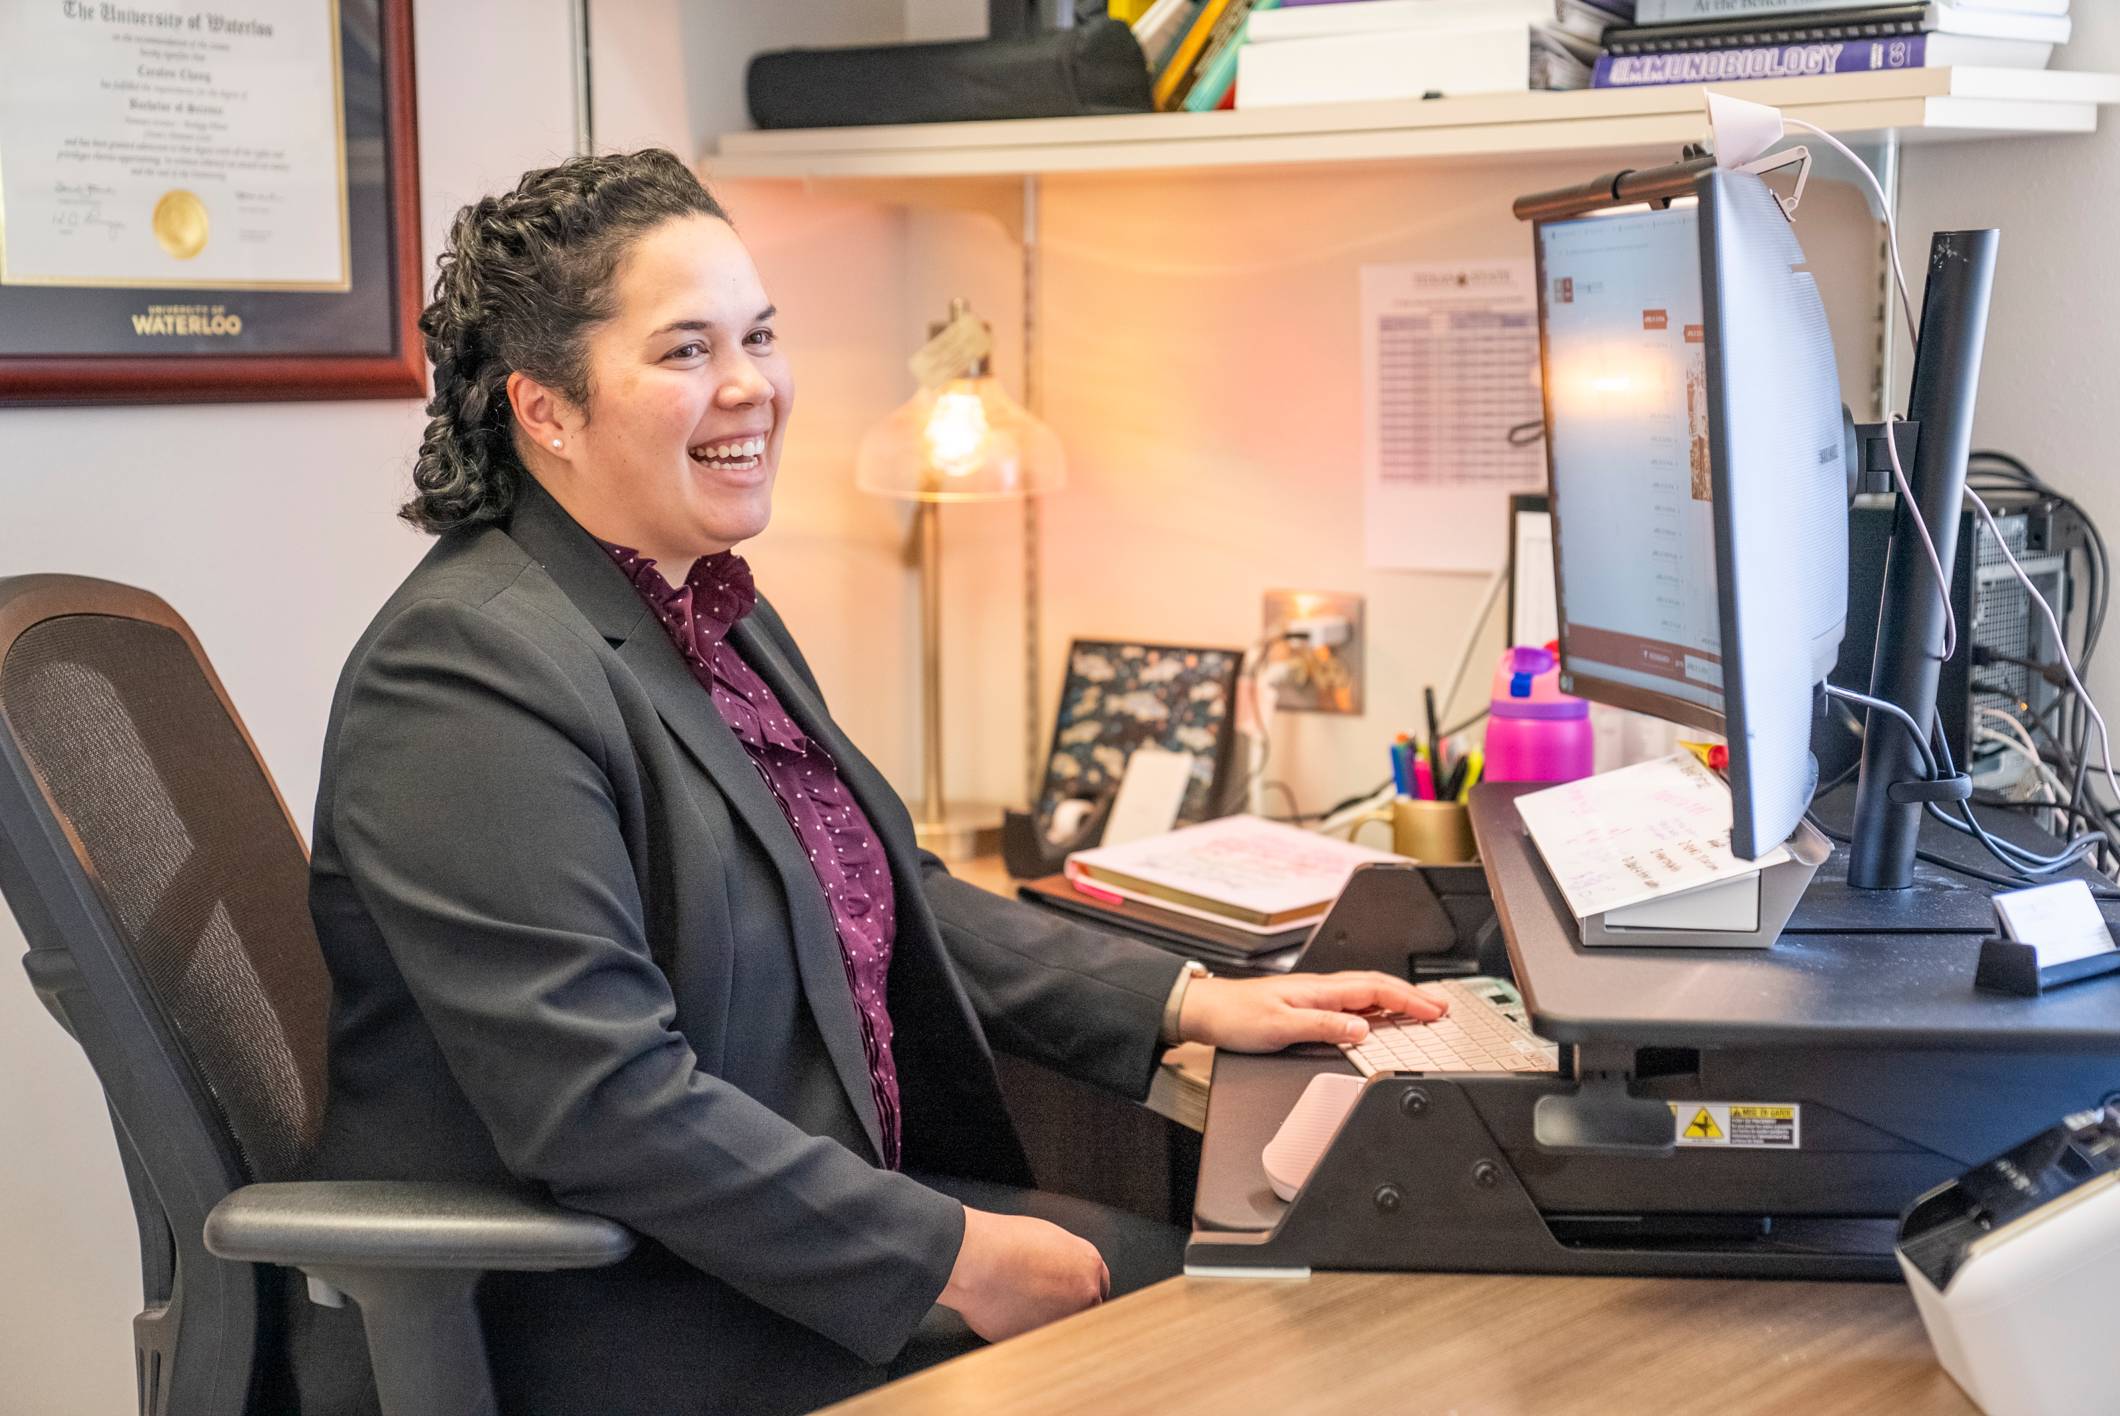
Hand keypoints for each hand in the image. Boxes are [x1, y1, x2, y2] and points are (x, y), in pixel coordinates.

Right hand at [938, 1207, 1109, 1342]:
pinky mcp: (1043, 1339)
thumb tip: (1063, 1272)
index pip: (1099, 1288)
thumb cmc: (1005, 1243)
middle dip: (1068, 1308)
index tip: (1069, 1293)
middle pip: (1087, 1311)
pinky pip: (1040, 1339)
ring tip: (1020, 1301)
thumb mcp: (1048, 1238)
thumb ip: (1066, 1260)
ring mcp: (1066, 1320)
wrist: (979, 1261)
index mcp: (1089, 1266)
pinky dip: (1027, 1331)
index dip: (1080, 1290)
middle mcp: (1084, 1295)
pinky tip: (1010, 1312)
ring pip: (1064, 1328)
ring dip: (1048, 1321)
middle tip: (1042, 1298)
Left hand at [1177, 971, 1446, 1051]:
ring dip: (1398, 1001)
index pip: (1375, 990)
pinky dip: (1376, 1008)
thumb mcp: (1279, 1026)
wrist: (1206, 1010)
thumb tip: (1362, 1028)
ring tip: (1422, 1011)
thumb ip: (1323, 1026)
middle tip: (1442, 1008)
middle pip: (1377, 987)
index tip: (1435, 1010)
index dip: (1409, 999)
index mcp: (1320, 989)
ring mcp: (1316, 996)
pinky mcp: (1308, 1005)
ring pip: (1367, 994)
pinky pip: (1353, 1003)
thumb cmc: (1235, 1016)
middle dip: (1413, 996)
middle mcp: (1321, 989)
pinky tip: (1381, 1019)